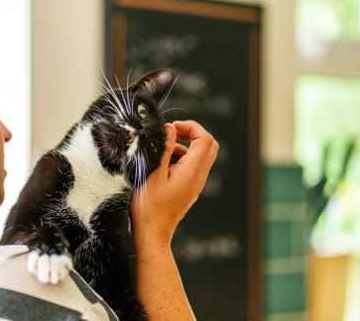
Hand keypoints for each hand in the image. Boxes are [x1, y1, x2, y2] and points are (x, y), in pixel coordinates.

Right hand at [131, 120, 218, 245]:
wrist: (152, 233)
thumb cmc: (149, 208)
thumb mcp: (153, 173)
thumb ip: (164, 149)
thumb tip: (170, 129)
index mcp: (192, 171)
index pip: (205, 139)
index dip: (191, 127)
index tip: (173, 127)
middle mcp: (198, 177)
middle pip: (209, 145)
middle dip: (192, 133)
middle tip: (172, 132)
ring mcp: (196, 184)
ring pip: (201, 156)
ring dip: (186, 145)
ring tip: (165, 147)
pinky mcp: (190, 189)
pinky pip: (193, 167)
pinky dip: (183, 157)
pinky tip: (164, 162)